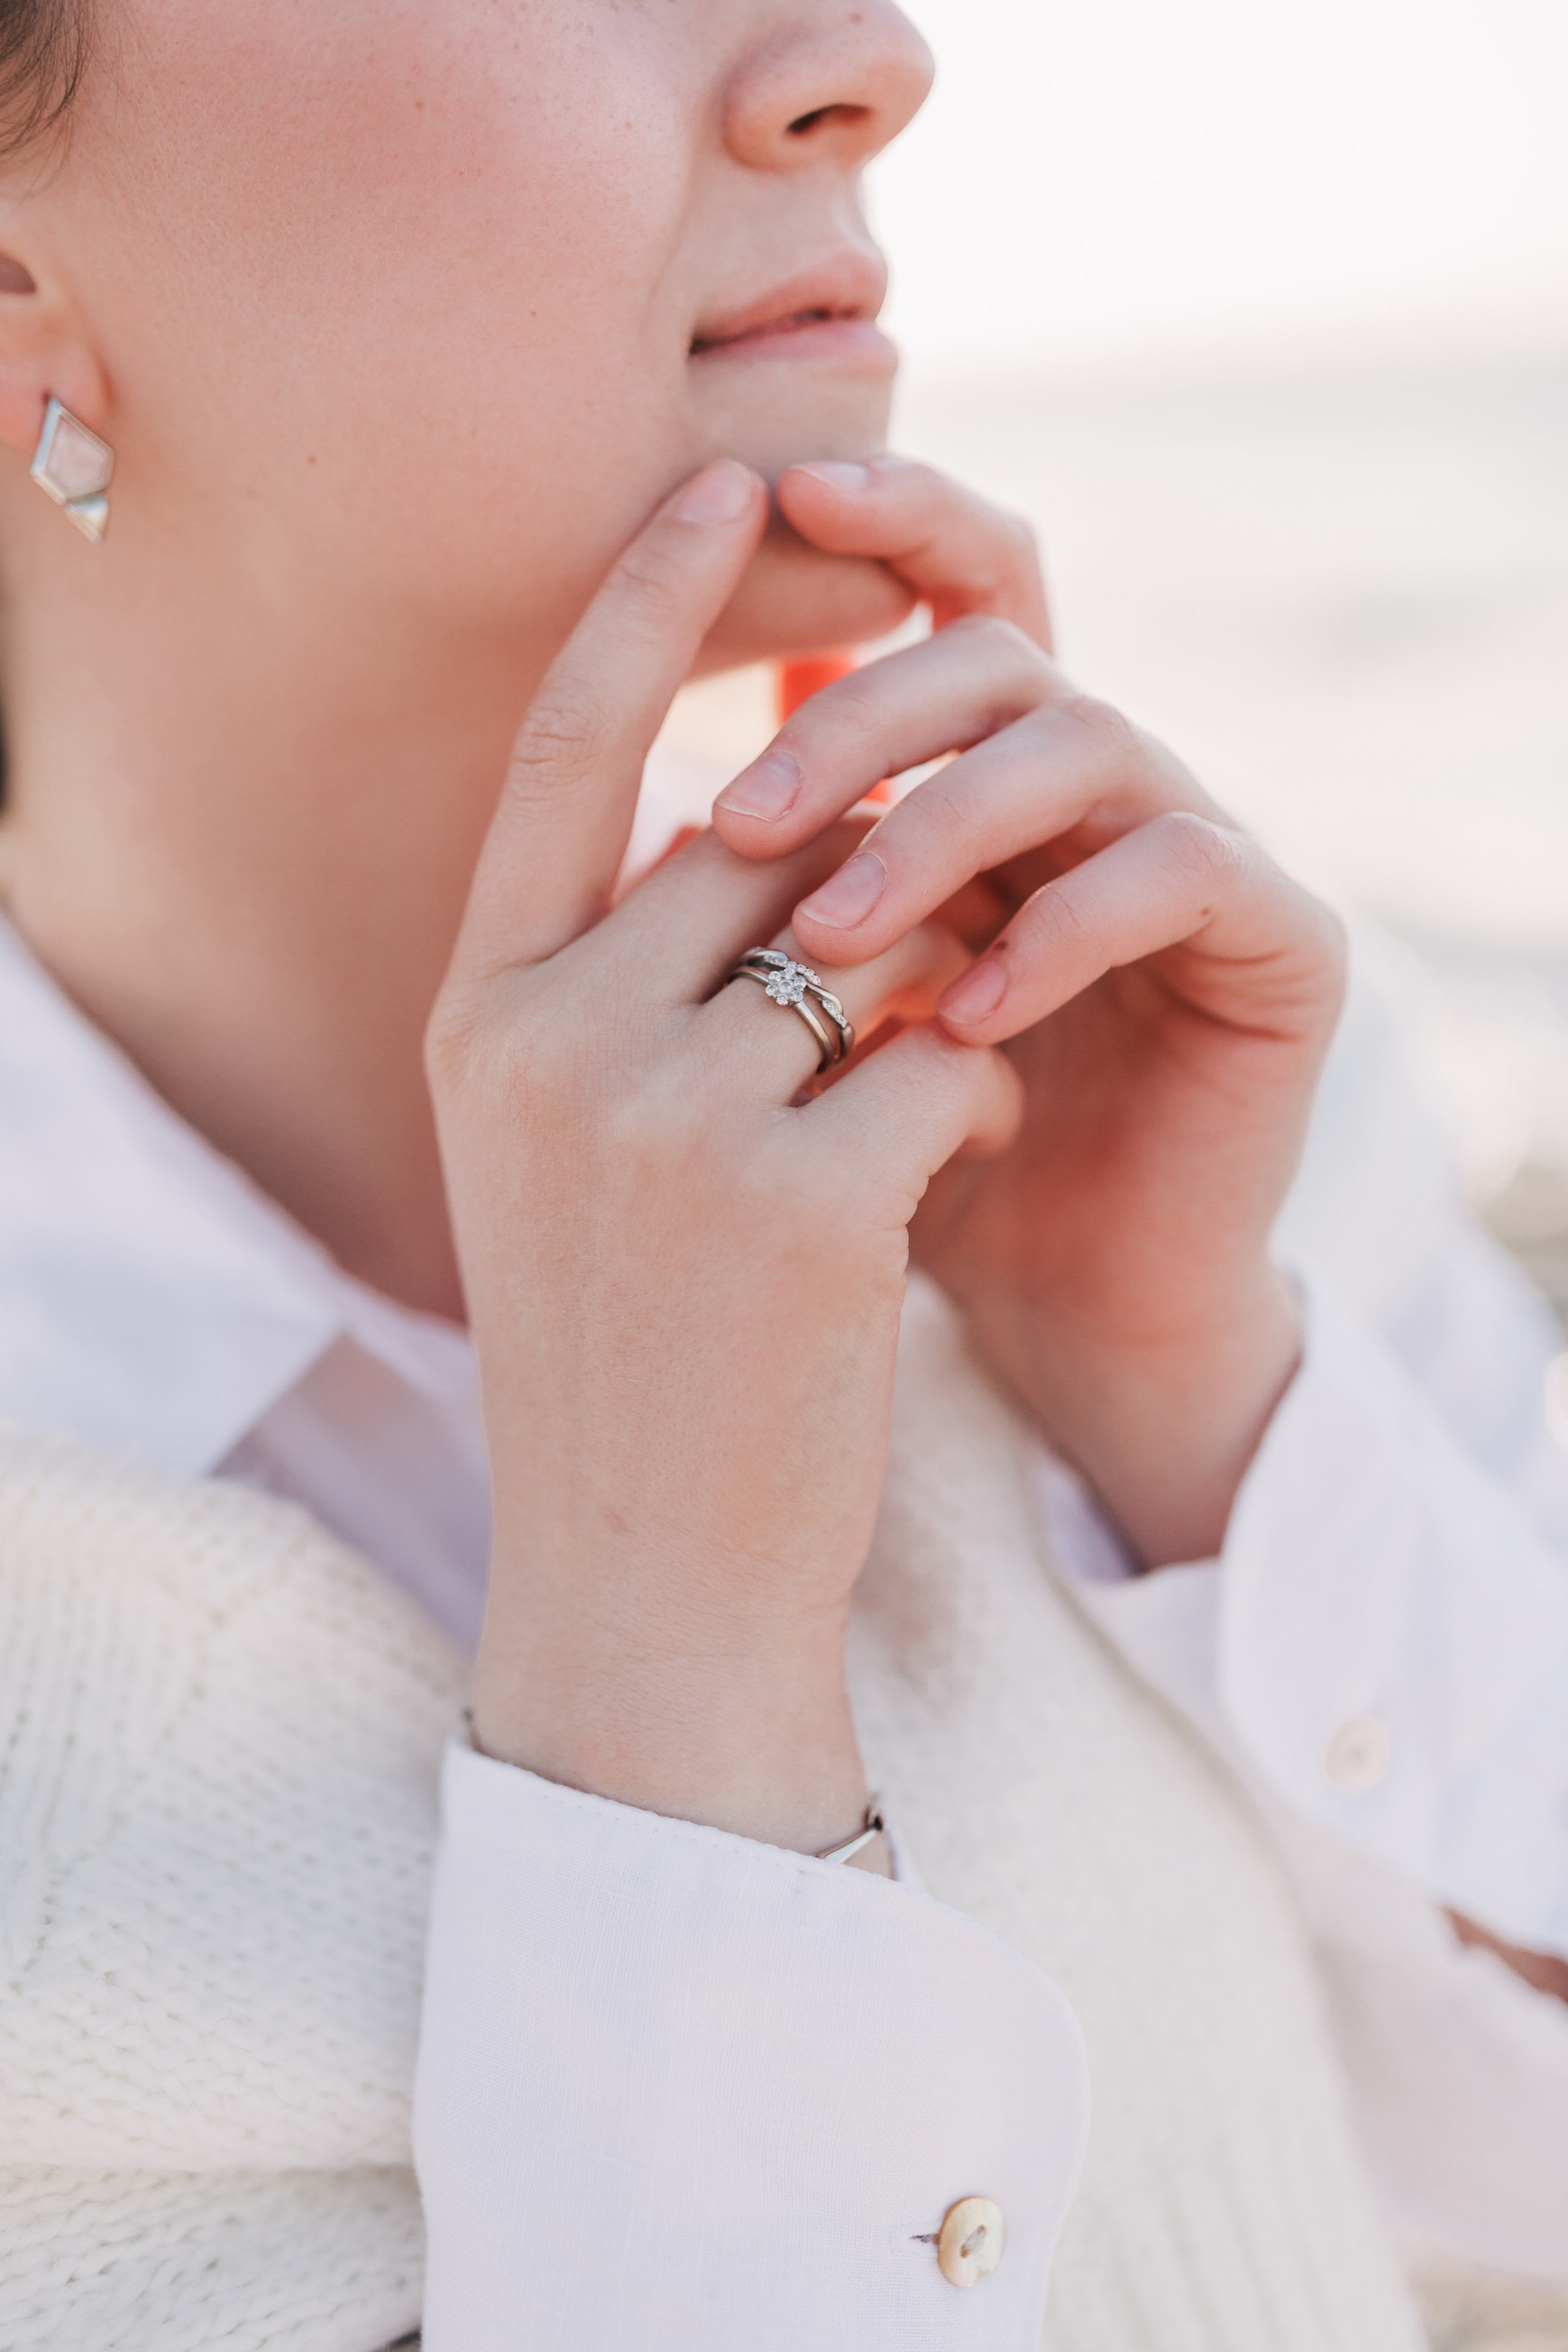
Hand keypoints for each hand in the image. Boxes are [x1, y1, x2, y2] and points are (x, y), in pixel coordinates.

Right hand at [425, 461, 1018, 1852]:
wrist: (644, 1573)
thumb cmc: (630, 1349)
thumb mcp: (575, 1145)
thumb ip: (630, 978)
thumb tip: (775, 820)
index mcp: (478, 1013)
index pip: (565, 749)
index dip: (646, 603)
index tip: (727, 485)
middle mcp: (549, 1041)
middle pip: (759, 838)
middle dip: (866, 872)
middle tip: (912, 949)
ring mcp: (664, 1118)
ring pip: (869, 941)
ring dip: (928, 995)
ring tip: (906, 1097)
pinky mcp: (796, 1200)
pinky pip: (946, 1055)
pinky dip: (975, 1095)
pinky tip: (936, 1181)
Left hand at [712, 457, 1345, 1566]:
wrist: (1051, 1321)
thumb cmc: (895, 1176)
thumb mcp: (796, 1022)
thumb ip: (749, 889)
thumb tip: (614, 765)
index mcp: (993, 775)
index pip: (957, 585)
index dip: (887, 513)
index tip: (764, 493)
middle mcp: (1102, 788)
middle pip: (996, 648)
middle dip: (859, 718)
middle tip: (743, 818)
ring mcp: (1202, 851)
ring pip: (1088, 736)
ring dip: (941, 824)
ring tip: (831, 943)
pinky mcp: (1281, 941)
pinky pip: (1182, 866)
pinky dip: (1062, 930)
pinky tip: (960, 1020)